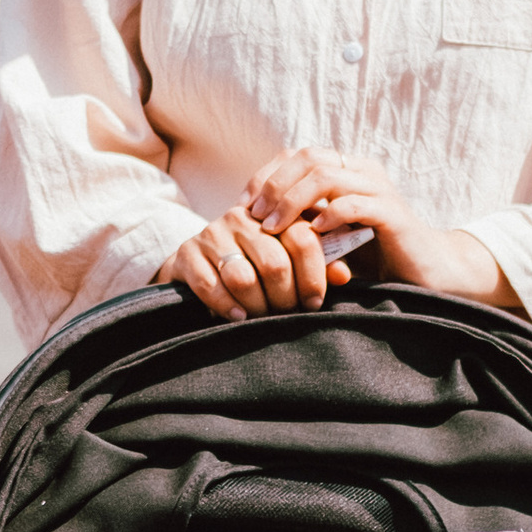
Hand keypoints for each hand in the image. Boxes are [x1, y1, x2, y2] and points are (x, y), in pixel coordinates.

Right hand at [159, 209, 345, 320]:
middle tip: (287, 315)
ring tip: (263, 317)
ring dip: (257, 307)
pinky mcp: (188, 254)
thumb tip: (342, 276)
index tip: (315, 302)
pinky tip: (238, 317)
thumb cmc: (255, 263)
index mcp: (274, 214)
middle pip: (275, 264)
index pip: (303, 239)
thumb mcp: (288, 257)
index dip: (314, 276)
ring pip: (243, 279)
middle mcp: (242, 219)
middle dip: (285, 298)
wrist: (199, 261)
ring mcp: (213, 234)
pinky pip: (210, 287)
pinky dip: (227, 307)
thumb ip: (319, 262)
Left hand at [243, 147, 511, 308]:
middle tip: (253, 215)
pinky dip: (328, 216)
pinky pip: (353, 204)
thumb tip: (252, 223)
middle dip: (274, 185)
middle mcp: (362, 171)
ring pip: (326, 175)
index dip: (267, 175)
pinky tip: (311, 235)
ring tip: (273, 227)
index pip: (297, 155)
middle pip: (308, 156)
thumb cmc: (374, 257)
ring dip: (292, 200)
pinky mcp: (392, 213)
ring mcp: (378, 189)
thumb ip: (302, 222)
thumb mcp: (329, 236)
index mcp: (347, 170)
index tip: (244, 206)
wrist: (427, 274)